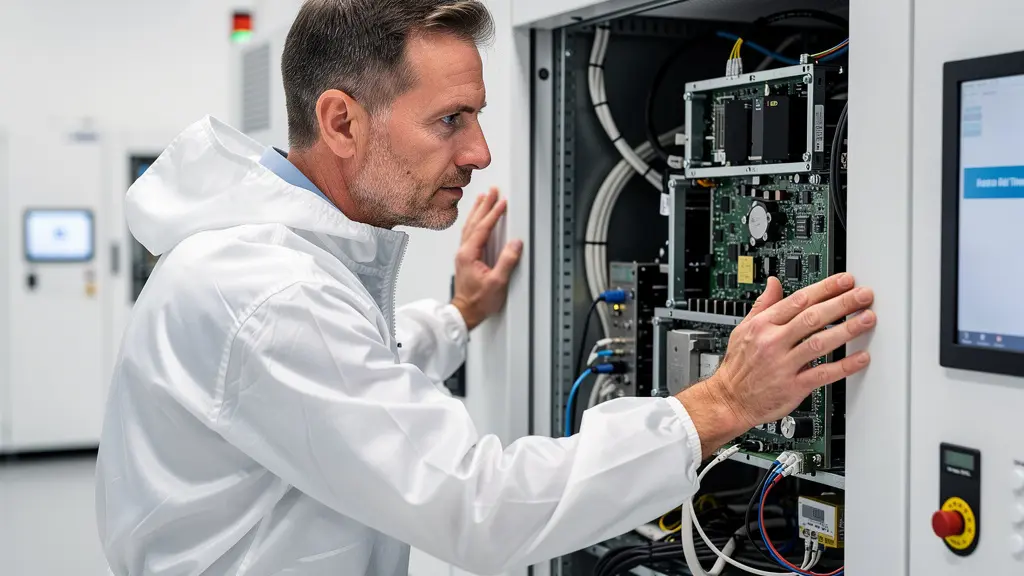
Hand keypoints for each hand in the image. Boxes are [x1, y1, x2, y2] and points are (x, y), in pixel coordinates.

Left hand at [451, 187, 523, 329]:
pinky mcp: (465, 258)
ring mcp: (463, 254)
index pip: (483, 228)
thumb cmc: (478, 301)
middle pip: (474, 222)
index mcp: (469, 254)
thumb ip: (507, 262)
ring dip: (477, 210)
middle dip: (484, 205)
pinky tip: (476, 218)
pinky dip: (474, 221)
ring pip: (469, 226)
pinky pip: (468, 233)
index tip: (502, 203)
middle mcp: (463, 252)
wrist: (465, 312)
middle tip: (493, 192)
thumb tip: (515, 244)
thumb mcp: (497, 283)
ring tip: (483, 198)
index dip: (494, 214)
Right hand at [677, 273, 875, 456]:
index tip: (844, 281)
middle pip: (812, 318)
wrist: (729, 400)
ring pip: (819, 343)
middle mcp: (773, 342)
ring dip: (846, 330)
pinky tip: (861, 358)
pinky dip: (844, 366)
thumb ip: (762, 305)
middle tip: (864, 295)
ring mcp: (783, 364)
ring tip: (867, 319)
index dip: (825, 288)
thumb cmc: (738, 366)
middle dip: (842, 304)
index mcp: (763, 325)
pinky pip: (822, 374)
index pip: (798, 300)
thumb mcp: (743, 329)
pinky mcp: (792, 386)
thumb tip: (773, 283)